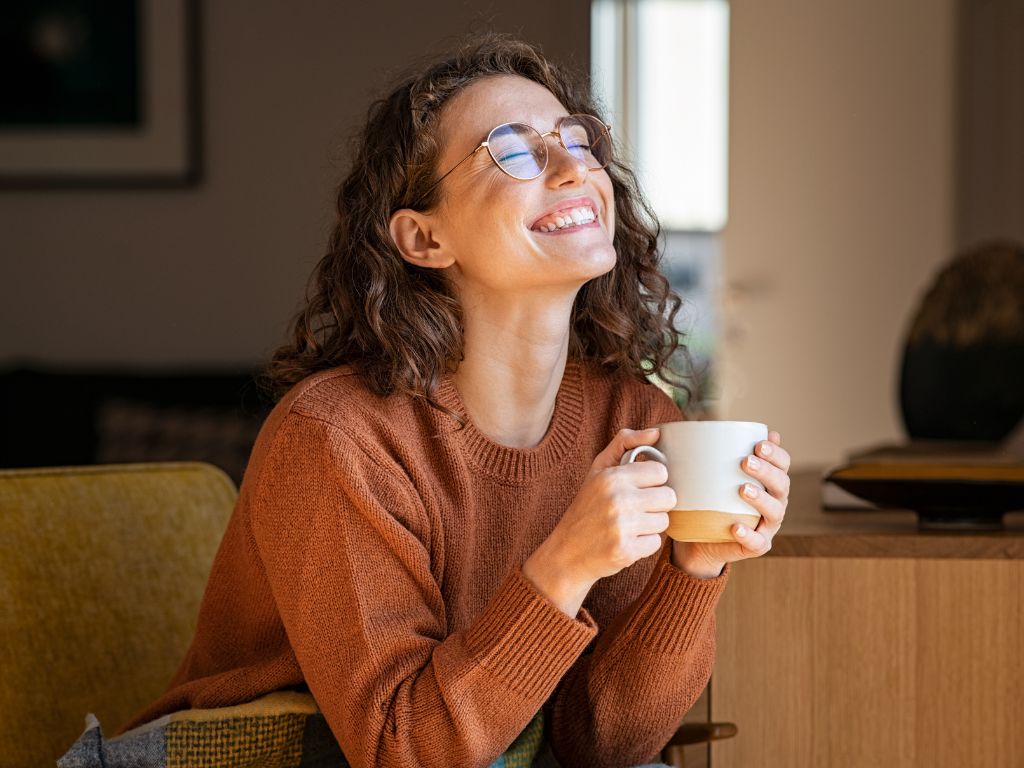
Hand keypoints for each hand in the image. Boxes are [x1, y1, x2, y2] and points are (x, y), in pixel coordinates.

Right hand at [523, 427, 676, 615]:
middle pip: (668, 497)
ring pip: (664, 521)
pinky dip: (644, 545)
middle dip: (656, 504)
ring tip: (629, 526)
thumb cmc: (586, 508)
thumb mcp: (598, 470)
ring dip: (650, 525)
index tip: (639, 488)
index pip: (661, 472)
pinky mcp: (626, 551)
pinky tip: (626, 541)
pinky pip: (656, 543)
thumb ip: (625, 443)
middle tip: (636, 509)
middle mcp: (617, 499)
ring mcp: (622, 526)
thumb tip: (656, 432)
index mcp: (612, 477)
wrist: (566, 553)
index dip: (653, 482)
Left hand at [671, 430, 790, 578]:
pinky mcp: (756, 546)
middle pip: (781, 484)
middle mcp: (774, 502)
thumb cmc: (709, 499)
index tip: (758, 444)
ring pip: (775, 512)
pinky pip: (757, 542)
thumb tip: (707, 426)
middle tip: (745, 462)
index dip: (776, 454)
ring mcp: (767, 526)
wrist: (700, 539)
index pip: (783, 464)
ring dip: (761, 499)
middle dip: (767, 471)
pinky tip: (736, 526)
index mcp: (769, 481)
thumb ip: (714, 453)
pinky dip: (749, 535)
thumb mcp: (710, 474)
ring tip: (742, 489)